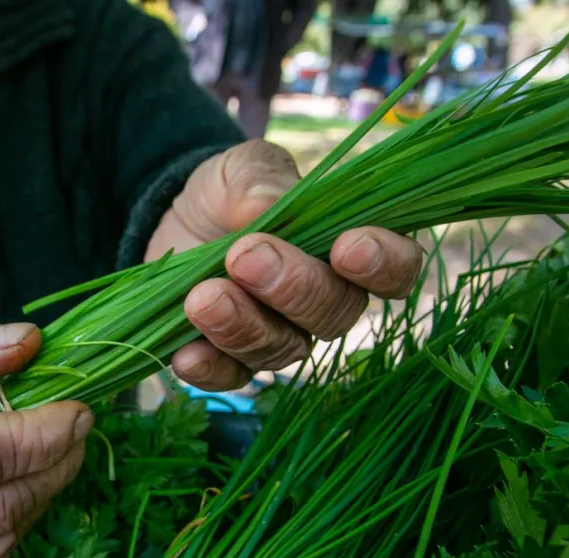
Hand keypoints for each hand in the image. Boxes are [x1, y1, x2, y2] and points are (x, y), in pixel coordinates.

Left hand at [146, 139, 423, 390]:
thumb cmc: (229, 193)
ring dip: (243, 326)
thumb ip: (257, 178)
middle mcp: (325, 301)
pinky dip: (209, 369)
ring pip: (282, 350)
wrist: (173, 223)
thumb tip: (263, 206)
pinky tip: (184, 355)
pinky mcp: (232, 360)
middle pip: (334, 314)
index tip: (348, 247)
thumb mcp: (239, 169)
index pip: (396, 268)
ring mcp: (280, 336)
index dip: (384, 265)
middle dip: (293, 287)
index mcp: (351, 246)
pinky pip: (231, 378)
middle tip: (245, 256)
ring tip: (202, 298)